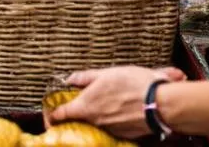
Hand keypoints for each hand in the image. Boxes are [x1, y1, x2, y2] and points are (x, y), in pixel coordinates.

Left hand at [49, 66, 186, 137]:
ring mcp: (110, 130)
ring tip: (108, 102)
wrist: (159, 103)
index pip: (62, 115)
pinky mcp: (124, 135)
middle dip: (79, 114)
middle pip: (80, 120)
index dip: (52, 115)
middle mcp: (96, 122)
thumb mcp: (106, 73)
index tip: (49, 115)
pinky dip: (113, 119)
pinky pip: (112, 127)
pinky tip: (122, 108)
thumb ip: (86, 77)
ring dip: (98, 115)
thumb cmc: (132, 84)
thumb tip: (70, 78)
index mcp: (87, 106)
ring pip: (97, 124)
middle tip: (80, 105)